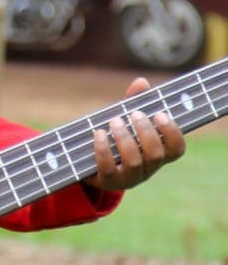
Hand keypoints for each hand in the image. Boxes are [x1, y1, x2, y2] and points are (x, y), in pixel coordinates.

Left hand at [88, 76, 185, 192]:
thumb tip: (141, 82)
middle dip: (146, 132)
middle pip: (156, 155)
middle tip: (134, 114)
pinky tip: (99, 133)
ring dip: (125, 139)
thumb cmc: (113, 137)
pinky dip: (104, 149)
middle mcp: (147, 169)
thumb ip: (133, 102)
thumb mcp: (124, 119)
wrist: (87, 162)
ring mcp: (128, 178)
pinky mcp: (108, 182)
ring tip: (114, 121)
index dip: (172, 133)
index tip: (160, 114)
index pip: (177, 150)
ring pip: (134, 162)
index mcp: (157, 154)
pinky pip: (109, 168)